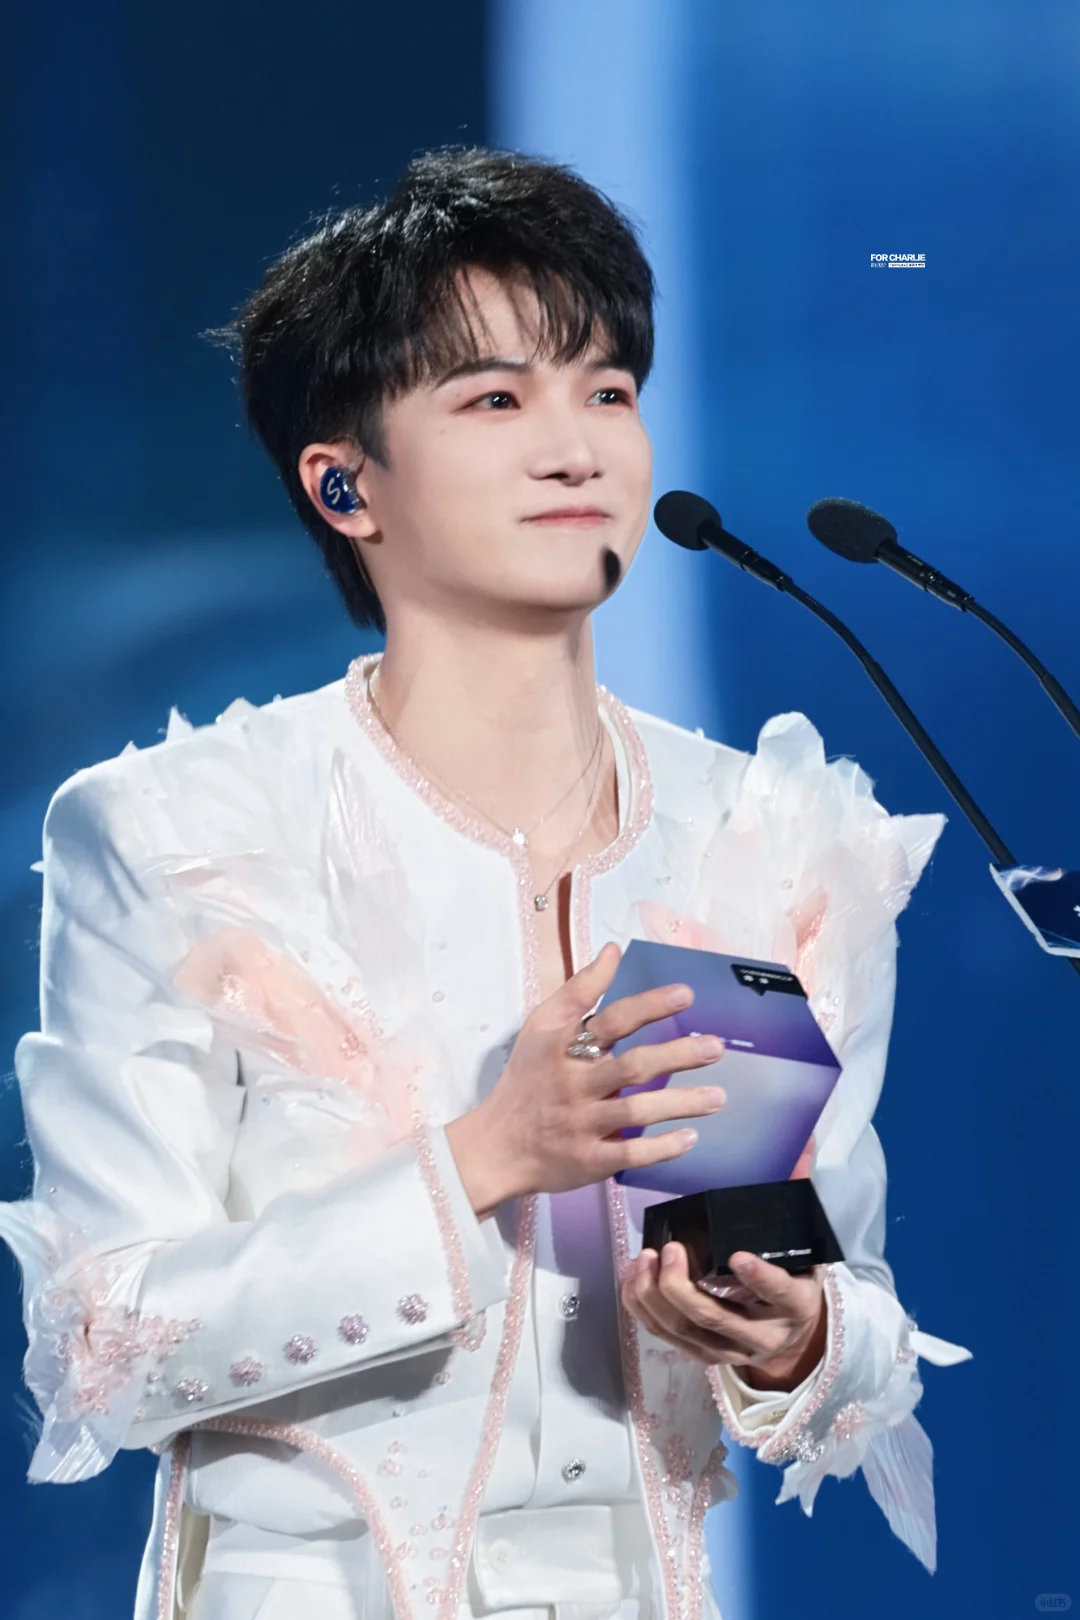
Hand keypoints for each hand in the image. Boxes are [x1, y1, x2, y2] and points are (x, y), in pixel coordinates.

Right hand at [446, 941, 727, 1216]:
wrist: (497, 1146)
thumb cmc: (527, 1079)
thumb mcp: (540, 1027)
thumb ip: (579, 990)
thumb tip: (613, 950)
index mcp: (563, 1048)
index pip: (612, 1021)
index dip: (649, 1006)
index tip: (686, 995)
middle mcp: (574, 1085)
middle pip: (632, 1067)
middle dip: (678, 1055)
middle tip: (716, 1047)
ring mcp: (582, 1125)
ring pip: (636, 1112)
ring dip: (681, 1104)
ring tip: (719, 1096)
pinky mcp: (588, 1161)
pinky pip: (630, 1154)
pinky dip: (661, 1148)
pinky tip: (690, 1138)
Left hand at [618, 1130, 826, 1386]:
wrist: (791, 1334)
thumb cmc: (794, 1275)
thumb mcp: (807, 1244)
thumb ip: (798, 1195)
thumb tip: (802, 1142)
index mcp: (796, 1304)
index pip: (781, 1293)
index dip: (761, 1279)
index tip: (738, 1256)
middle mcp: (764, 1334)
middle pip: (716, 1319)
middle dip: (684, 1287)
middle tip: (671, 1248)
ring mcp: (729, 1348)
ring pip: (685, 1330)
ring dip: (658, 1296)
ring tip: (646, 1259)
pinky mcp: (702, 1353)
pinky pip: (666, 1335)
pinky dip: (644, 1307)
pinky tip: (635, 1277)